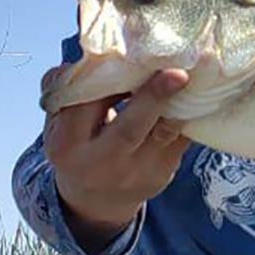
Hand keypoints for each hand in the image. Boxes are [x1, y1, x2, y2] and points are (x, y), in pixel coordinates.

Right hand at [41, 65, 191, 251]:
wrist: (96, 200)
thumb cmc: (78, 147)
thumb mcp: (58, 123)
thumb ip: (64, 89)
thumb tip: (81, 55)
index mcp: (67, 145)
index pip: (85, 107)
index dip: (106, 80)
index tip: (127, 55)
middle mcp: (101, 162)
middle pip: (129, 129)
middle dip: (153, 98)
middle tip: (176, 73)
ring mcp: (136, 171)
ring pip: (163, 133)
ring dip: (180, 103)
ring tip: (193, 74)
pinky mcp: (163, 173)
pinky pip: (182, 139)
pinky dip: (190, 114)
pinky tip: (197, 92)